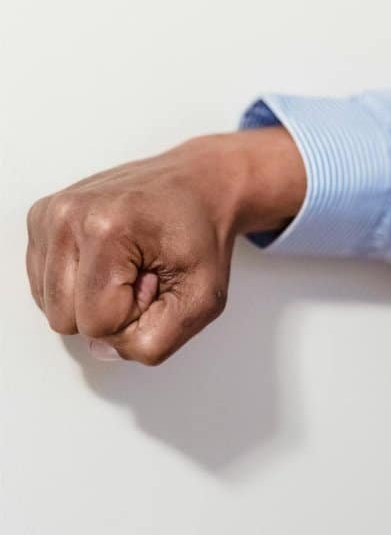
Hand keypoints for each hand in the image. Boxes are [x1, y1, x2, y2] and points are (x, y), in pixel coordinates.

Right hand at [25, 127, 303, 364]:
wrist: (200, 184)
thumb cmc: (202, 232)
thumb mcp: (204, 297)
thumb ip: (158, 340)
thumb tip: (105, 350)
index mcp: (105, 228)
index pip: (96, 324)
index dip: (135, 316)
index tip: (159, 280)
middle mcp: (67, 215)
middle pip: (65, 320)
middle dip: (111, 310)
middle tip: (145, 274)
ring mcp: (49, 215)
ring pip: (51, 306)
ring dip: (94, 298)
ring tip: (129, 264)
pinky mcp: (42, 219)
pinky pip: (45, 285)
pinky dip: (79, 284)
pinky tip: (109, 259)